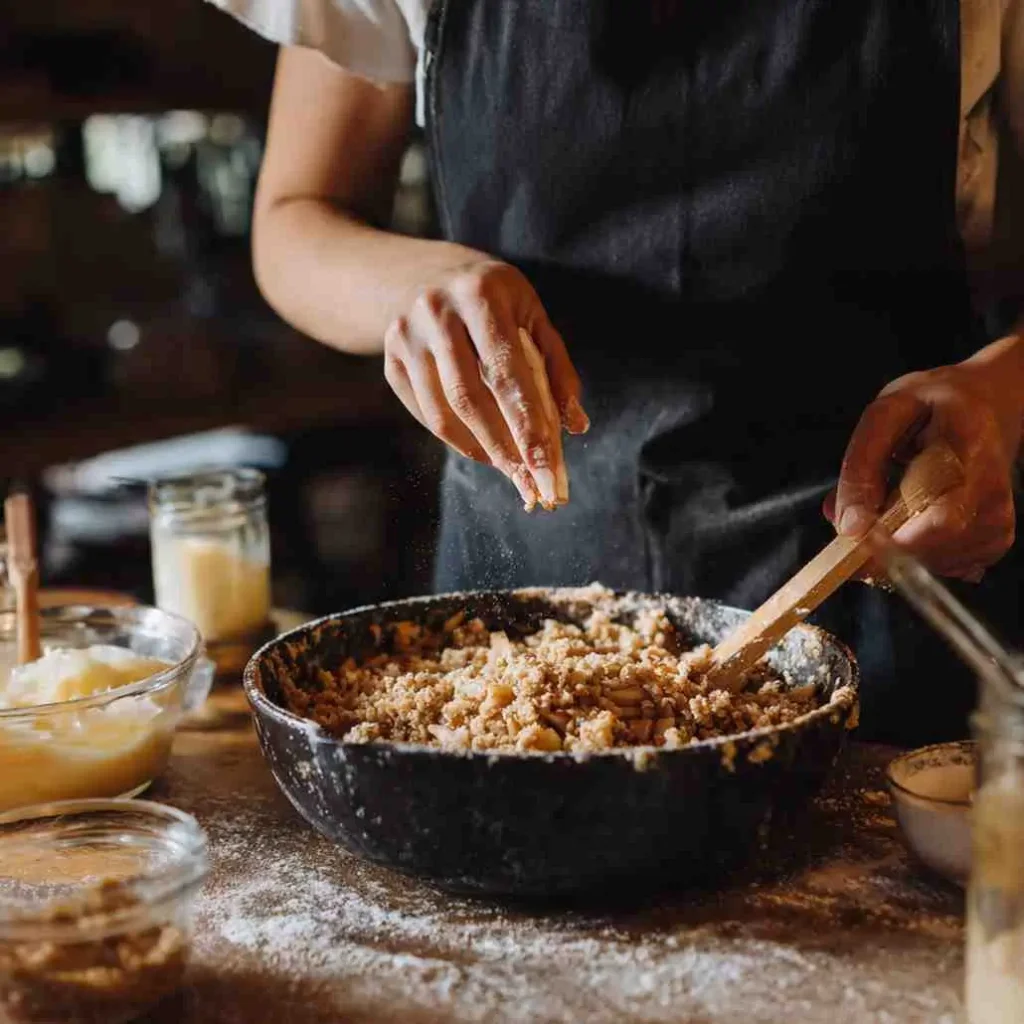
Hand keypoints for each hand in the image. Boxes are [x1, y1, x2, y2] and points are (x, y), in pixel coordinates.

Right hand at [383, 257, 588, 508]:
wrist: (417, 272)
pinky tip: (481, 448)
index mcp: (480, 295)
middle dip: (503, 447)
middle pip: (469, 398)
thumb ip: (556, 365)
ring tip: (509, 468)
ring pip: (443, 412)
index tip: (545, 464)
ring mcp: (405, 337)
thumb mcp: (529, 312)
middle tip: (529, 482)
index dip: (527, 422)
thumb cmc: (491, 296)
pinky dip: (456, 438)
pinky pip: (425, 413)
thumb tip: (576, 424)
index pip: (506, 371)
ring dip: (479, 448)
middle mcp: (436, 313)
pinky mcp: (390, 361)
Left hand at [826, 337, 1022, 580]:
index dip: (891, 541)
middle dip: (880, 550)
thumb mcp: (885, 414)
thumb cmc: (932, 406)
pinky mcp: (993, 542)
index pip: (939, 520)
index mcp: (969, 454)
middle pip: (932, 550)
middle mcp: (992, 496)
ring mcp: (997, 523)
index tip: (851, 539)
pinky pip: (939, 567)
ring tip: (885, 509)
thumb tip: (846, 526)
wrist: (989, 407)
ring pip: (930, 564)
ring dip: (892, 552)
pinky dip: (911, 556)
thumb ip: (860, 467)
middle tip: (853, 527)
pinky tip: (907, 523)